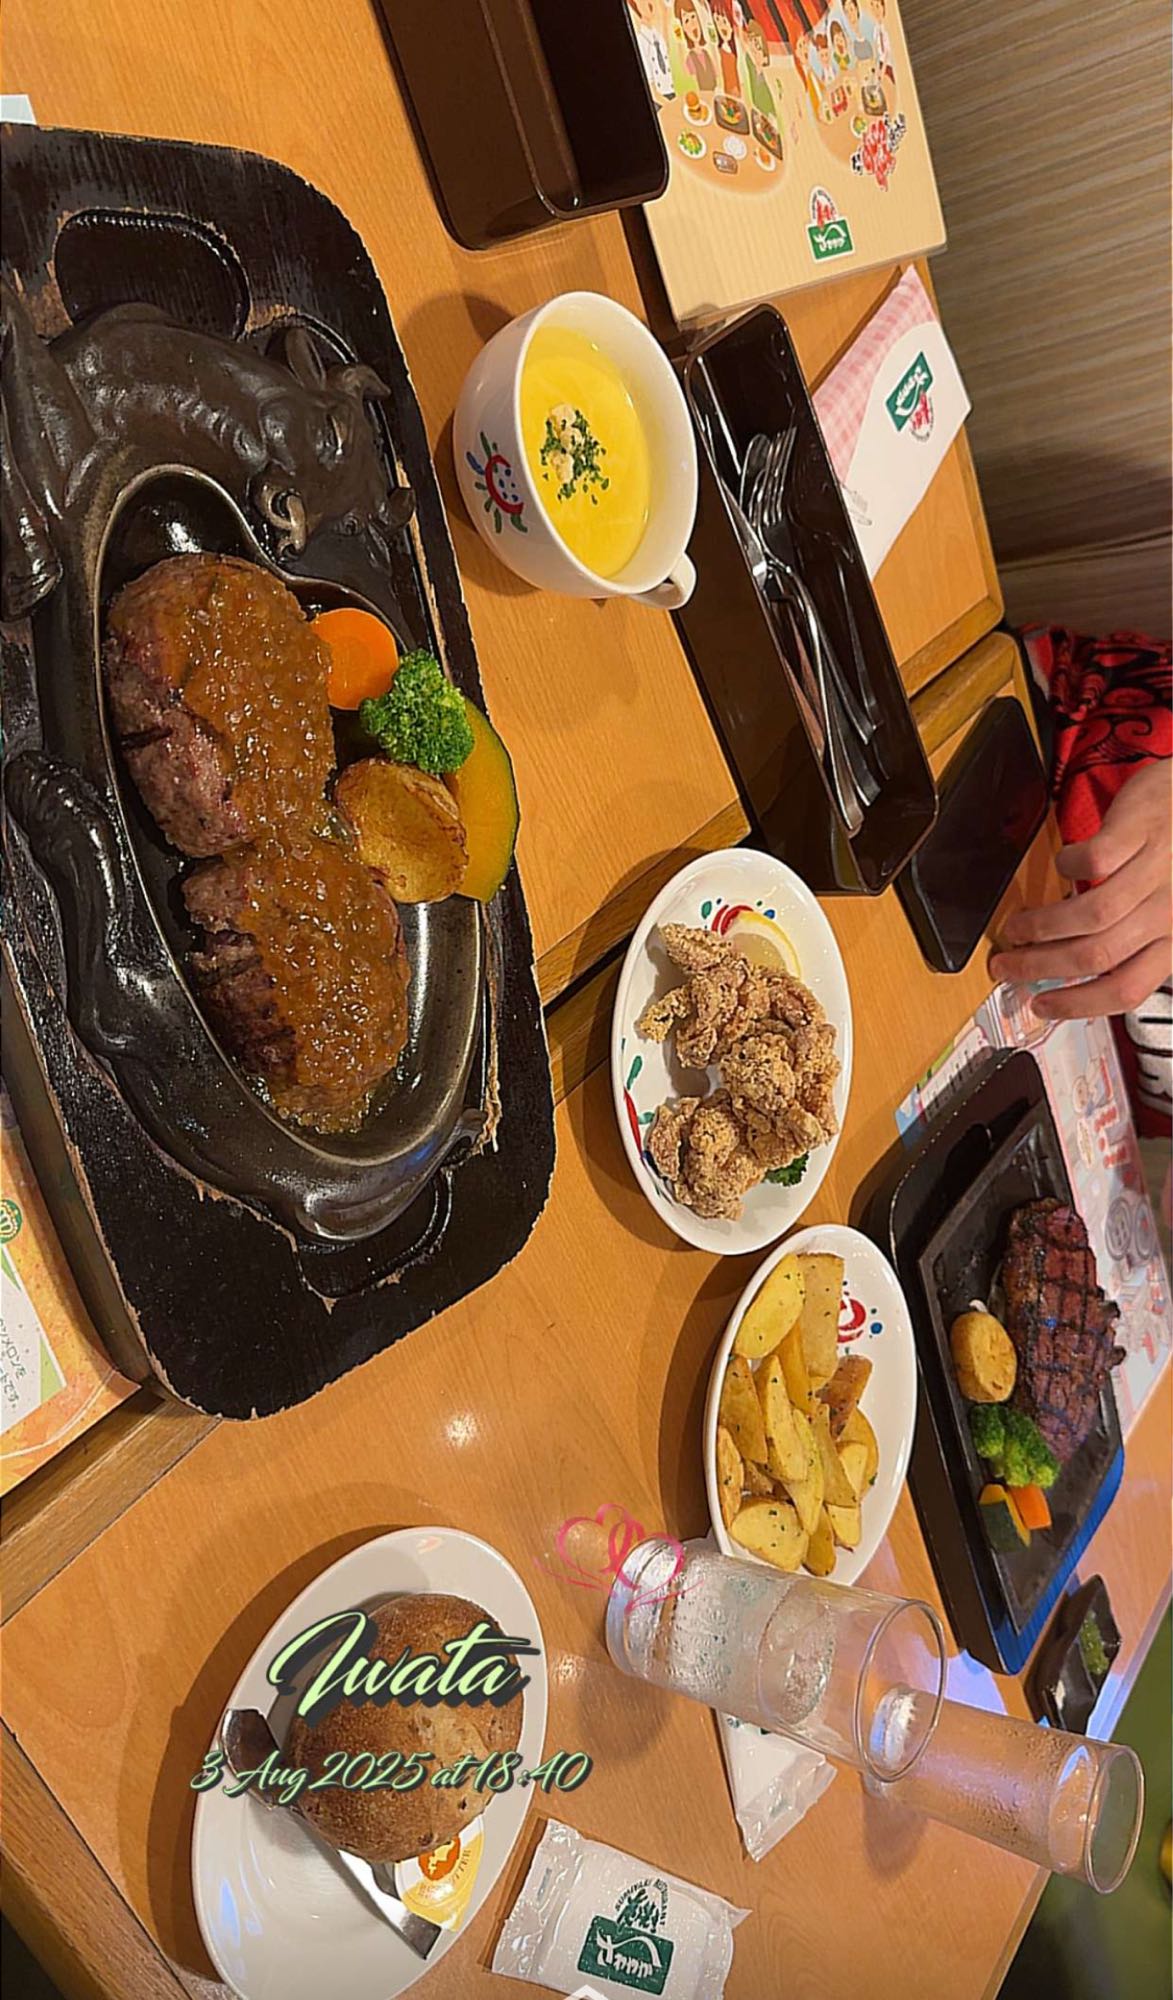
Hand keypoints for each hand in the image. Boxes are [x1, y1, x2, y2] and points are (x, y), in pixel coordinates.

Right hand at [989, 759, 1171, 1019]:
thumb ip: (1141, 941)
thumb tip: (1084, 973)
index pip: (1127, 989)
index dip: (1077, 1004)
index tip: (1042, 1005)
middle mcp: (1170, 911)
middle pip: (1097, 956)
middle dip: (1040, 966)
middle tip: (1009, 965)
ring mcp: (1156, 870)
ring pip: (1092, 916)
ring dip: (1043, 926)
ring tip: (1017, 927)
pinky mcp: (1140, 831)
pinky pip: (1094, 861)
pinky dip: (1067, 866)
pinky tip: (1061, 865)